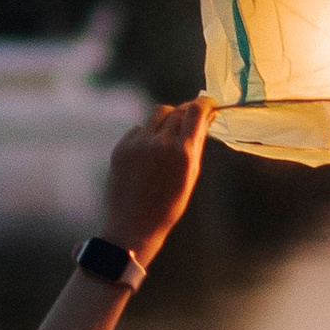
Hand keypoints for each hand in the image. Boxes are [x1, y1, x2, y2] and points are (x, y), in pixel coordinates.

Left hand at [103, 96, 209, 260]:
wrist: (132, 226)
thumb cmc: (168, 206)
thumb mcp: (190, 177)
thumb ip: (196, 146)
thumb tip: (202, 121)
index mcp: (182, 152)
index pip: (195, 111)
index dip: (204, 103)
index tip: (208, 103)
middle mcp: (160, 142)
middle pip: (177, 110)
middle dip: (187, 111)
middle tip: (191, 118)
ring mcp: (138, 143)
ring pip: (158, 113)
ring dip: (168, 118)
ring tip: (170, 132)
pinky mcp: (122, 147)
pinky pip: (139, 128)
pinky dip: (148, 133)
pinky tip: (149, 151)